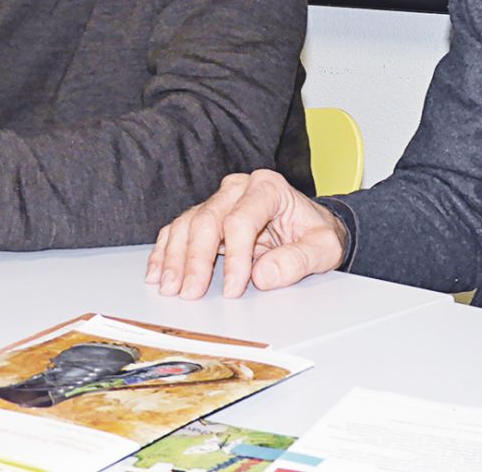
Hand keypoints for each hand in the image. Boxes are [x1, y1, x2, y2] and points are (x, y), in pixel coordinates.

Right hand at [145, 169, 348, 299]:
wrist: (310, 228)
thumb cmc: (316, 234)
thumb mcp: (324, 248)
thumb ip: (298, 261)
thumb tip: (263, 276)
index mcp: (269, 188)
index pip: (242, 220)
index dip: (235, 257)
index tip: (234, 289)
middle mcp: (240, 187)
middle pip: (209, 219)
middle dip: (196, 259)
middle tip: (190, 292)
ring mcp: (220, 199)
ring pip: (189, 223)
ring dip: (175, 257)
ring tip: (170, 288)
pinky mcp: (207, 214)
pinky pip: (179, 228)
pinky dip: (166, 251)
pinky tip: (157, 272)